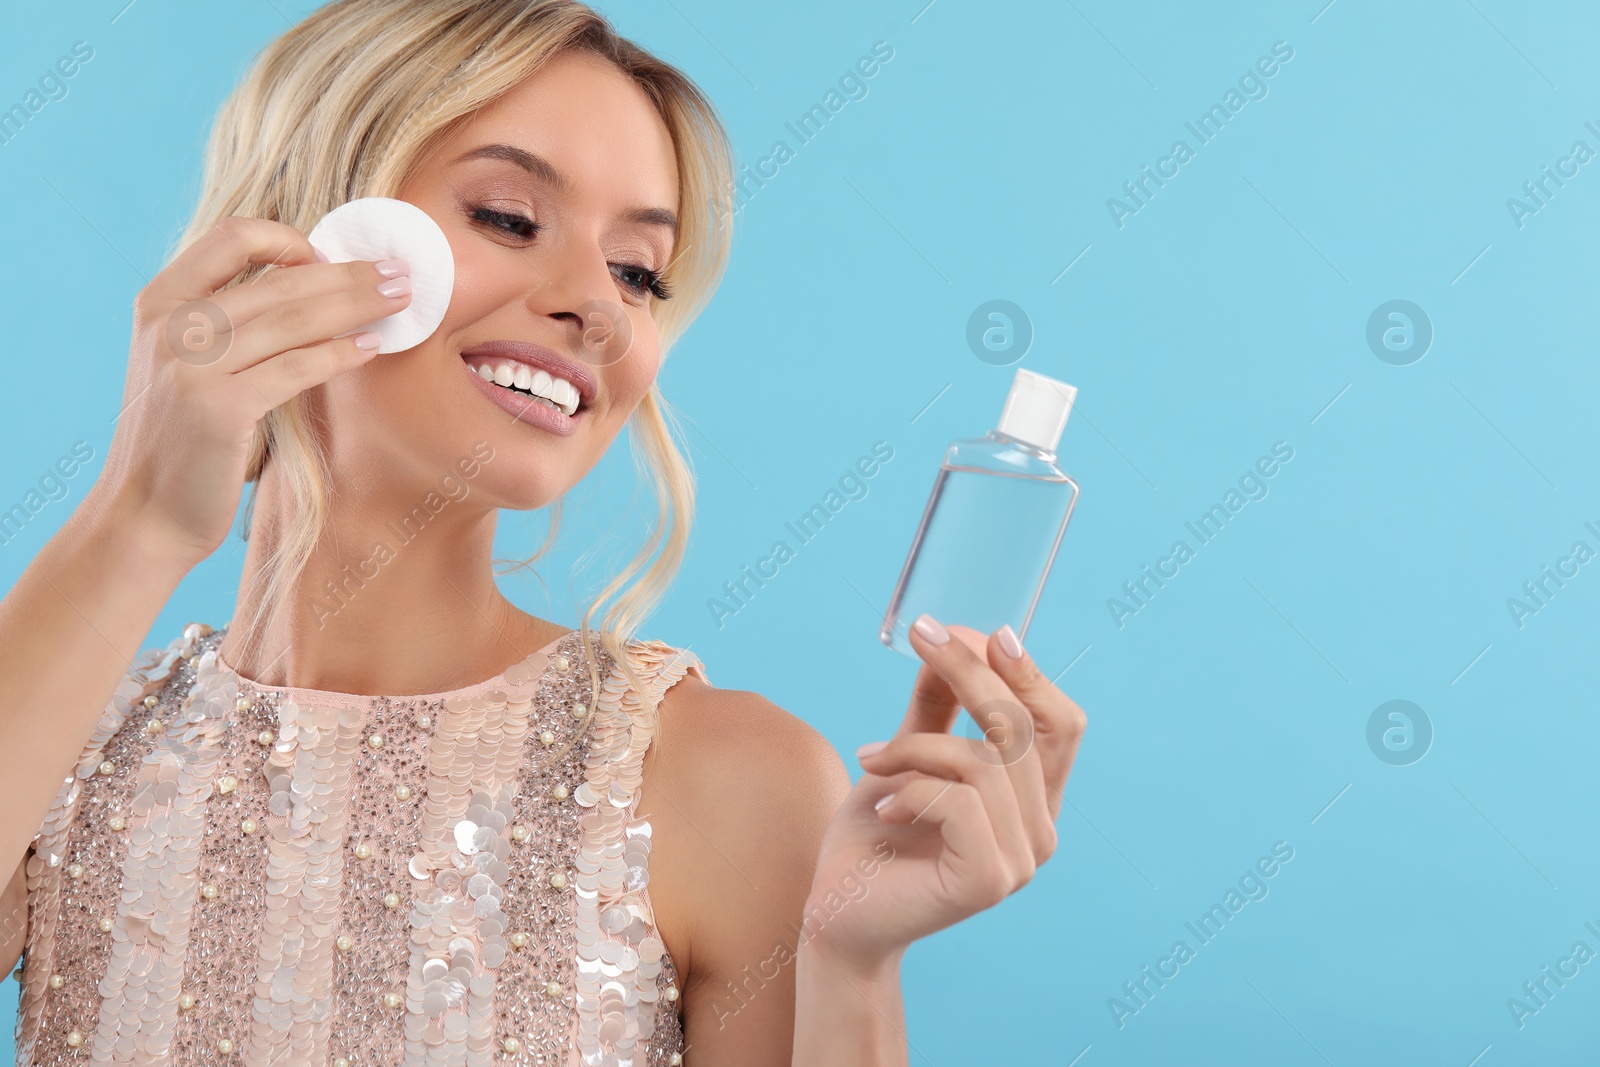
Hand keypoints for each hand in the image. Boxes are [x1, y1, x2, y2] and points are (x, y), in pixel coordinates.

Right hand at [91, 216, 412, 564]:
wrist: (144, 513)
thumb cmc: (182, 439)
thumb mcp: (184, 364)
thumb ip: (227, 323)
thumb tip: (311, 286)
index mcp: (159, 302)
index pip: (231, 237)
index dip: (288, 239)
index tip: (331, 256)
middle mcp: (171, 326)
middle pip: (278, 280)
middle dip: (348, 273)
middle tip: (397, 274)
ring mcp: (192, 367)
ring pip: (294, 318)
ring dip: (356, 305)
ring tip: (398, 300)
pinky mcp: (219, 409)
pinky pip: (296, 368)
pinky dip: (340, 354)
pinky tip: (370, 347)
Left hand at [801, 615, 1085, 974]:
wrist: (838, 915)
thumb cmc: (874, 838)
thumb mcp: (907, 758)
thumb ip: (936, 709)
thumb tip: (949, 639)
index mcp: (1033, 803)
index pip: (1059, 725)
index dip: (1029, 674)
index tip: (984, 629)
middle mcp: (1040, 832)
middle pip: (1022, 729)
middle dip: (970, 672)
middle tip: (920, 636)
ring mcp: (1021, 861)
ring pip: (983, 762)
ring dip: (917, 747)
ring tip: (872, 761)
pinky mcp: (988, 879)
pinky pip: (958, 801)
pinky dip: (911, 789)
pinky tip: (883, 809)